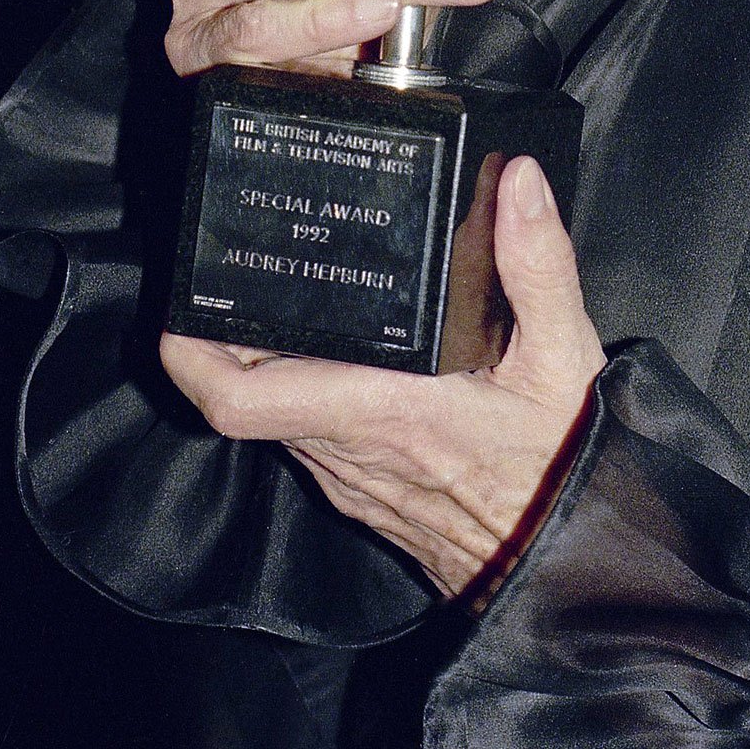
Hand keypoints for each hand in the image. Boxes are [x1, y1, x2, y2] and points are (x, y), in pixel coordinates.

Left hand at [159, 156, 603, 599]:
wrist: (567, 566)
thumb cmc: (563, 468)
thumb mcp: (566, 356)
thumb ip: (539, 265)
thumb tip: (519, 182)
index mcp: (380, 409)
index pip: (244, 398)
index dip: (195, 355)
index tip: (183, 305)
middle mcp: (348, 448)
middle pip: (246, 394)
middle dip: (228, 335)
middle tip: (235, 265)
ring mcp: (350, 477)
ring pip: (276, 415)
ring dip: (266, 364)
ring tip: (282, 293)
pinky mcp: (364, 492)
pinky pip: (309, 437)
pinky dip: (304, 392)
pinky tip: (338, 351)